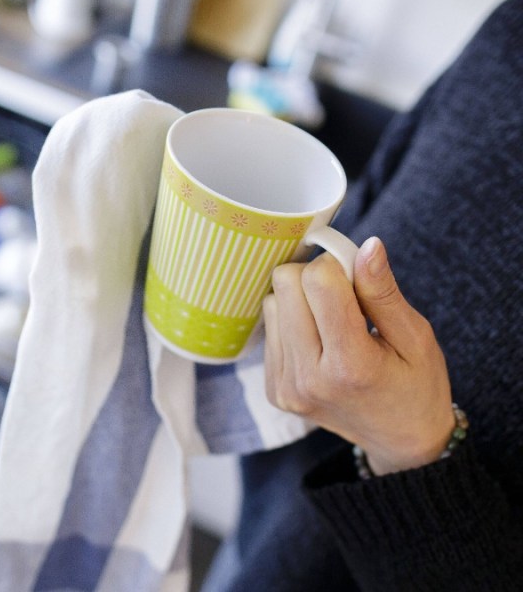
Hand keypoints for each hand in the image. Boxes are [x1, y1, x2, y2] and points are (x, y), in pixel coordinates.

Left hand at [262, 237, 453, 474]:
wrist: (401, 440)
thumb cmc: (416, 384)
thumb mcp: (415, 336)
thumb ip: (383, 291)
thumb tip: (365, 245)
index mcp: (349, 365)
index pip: (318, 282)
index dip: (338, 266)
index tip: (357, 277)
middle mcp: (308, 379)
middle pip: (285, 285)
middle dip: (315, 277)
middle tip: (345, 296)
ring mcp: (285, 388)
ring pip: (271, 303)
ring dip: (299, 300)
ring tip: (333, 322)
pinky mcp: (273, 390)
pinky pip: (269, 329)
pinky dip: (291, 323)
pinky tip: (319, 341)